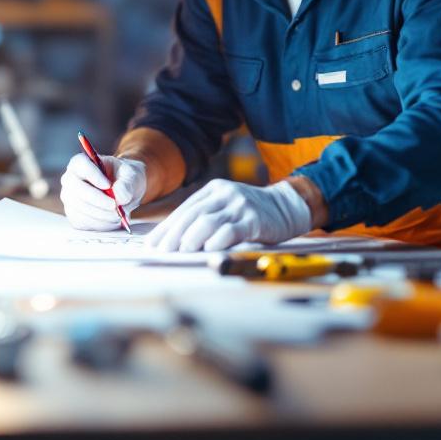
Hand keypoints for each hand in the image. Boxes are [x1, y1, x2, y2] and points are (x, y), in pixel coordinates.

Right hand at [59, 153, 145, 230]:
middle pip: (76, 189)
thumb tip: (119, 196)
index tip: (107, 185)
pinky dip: (100, 224)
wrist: (123, 192)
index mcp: (82, 162)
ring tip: (119, 214)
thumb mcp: (131, 176)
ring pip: (80, 208)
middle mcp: (70, 180)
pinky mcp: (75, 216)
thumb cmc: (124, 179)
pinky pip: (83, 223)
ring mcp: (70, 199)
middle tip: (115, 206)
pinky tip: (112, 220)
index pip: (80, 165)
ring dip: (101, 214)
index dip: (92, 175)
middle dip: (97, 200)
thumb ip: (127, 183)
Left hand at [145, 179, 311, 251]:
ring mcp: (240, 205)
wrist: (286, 207)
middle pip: (193, 215)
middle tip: (164, 250)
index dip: (167, 227)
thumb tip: (175, 239)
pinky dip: (218, 240)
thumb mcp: (226, 206)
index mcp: (213, 190)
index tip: (154, 243)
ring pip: (209, 221)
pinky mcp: (254, 219)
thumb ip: (205, 217)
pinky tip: (208, 249)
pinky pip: (231, 230)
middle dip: (175, 234)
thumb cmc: (250, 212)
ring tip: (182, 249)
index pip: (185, 209)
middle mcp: (225, 194)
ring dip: (193, 236)